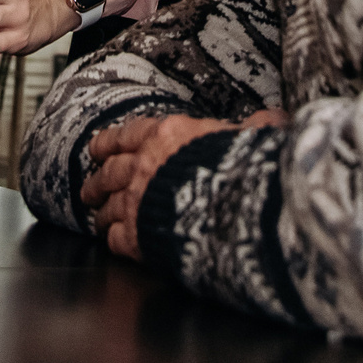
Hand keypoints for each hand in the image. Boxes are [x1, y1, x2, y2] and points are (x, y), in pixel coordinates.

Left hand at [78, 109, 286, 258]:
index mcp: (169, 135)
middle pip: (109, 172)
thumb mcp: (253, 139)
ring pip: (107, 206)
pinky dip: (112, 239)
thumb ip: (256, 129)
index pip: (127, 135)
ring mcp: (137, 201)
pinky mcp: (137, 236)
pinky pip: (115, 238)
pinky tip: (114, 242)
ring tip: (97, 218)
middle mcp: (145, 165)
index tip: (97, 148)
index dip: (108, 143)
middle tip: (90, 189)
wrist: (241, 212)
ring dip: (100, 212)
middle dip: (97, 181)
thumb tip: (273, 120)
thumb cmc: (248, 172)